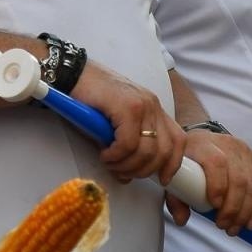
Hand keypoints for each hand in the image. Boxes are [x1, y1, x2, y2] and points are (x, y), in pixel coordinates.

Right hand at [76, 65, 186, 184]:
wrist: (74, 73)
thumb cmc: (92, 97)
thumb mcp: (117, 119)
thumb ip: (129, 141)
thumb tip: (130, 172)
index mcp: (154, 109)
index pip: (178, 140)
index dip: (172, 164)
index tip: (162, 179)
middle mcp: (153, 106)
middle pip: (164, 151)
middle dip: (143, 171)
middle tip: (123, 173)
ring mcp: (142, 105)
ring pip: (147, 151)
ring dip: (127, 165)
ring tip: (111, 164)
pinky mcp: (127, 107)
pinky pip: (128, 143)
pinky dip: (116, 156)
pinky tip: (105, 154)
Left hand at [168, 131, 251, 234]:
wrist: (202, 140)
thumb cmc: (188, 159)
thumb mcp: (176, 173)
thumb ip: (176, 197)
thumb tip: (181, 219)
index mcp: (204, 144)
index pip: (216, 162)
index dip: (218, 185)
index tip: (214, 205)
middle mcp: (228, 145)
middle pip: (238, 178)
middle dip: (233, 208)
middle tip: (223, 225)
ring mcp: (245, 152)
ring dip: (246, 212)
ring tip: (234, 228)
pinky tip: (251, 221)